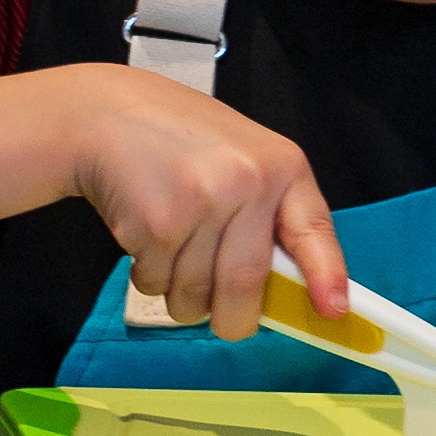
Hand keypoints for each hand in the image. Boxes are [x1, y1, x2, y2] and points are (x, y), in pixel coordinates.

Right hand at [55, 67, 346, 338]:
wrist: (103, 112)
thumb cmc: (178, 140)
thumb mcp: (241, 157)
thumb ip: (268, 214)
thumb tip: (291, 291)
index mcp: (280, 164)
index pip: (313, 230)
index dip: (326, 276)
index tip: (332, 310)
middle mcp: (246, 181)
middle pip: (244, 284)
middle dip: (233, 319)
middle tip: (226, 323)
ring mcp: (200, 202)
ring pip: (195, 293)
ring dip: (181, 297)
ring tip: (171, 256)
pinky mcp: (155, 223)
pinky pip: (156, 283)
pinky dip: (149, 277)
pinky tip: (145, 237)